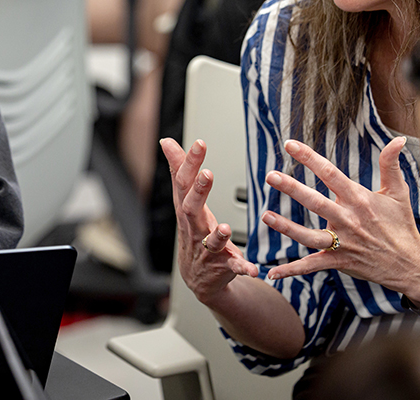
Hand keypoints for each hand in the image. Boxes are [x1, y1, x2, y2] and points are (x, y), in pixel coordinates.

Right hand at [161, 138, 257, 305]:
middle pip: (192, 208)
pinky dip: (243, 267)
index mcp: (187, 209)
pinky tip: (253, 268)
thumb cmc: (194, 231)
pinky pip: (234, 267)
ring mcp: (208, 249)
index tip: (199, 143)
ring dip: (217, 235)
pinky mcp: (224, 265)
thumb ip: (179, 169)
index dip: (189, 163)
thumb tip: (166, 141)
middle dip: (199, 192)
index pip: (184, 183)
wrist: (198, 278)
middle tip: (207, 174)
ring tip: (224, 228)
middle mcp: (195, 228)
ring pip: (211, 241)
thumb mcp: (185, 200)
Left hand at [261, 138, 419, 303]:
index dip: (309, 158)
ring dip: (286, 227)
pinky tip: (272, 272)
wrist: (411, 264)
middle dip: (292, 188)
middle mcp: (348, 220)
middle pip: (316, 202)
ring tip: (265, 216)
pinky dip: (292, 270)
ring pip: (309, 235)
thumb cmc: (402, 225)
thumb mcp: (399, 192)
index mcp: (359, 199)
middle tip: (271, 176)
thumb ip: (391, 164)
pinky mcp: (339, 261)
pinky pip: (312, 266)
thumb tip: (397, 139)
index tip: (290, 145)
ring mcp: (343, 242)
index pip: (330, 174)